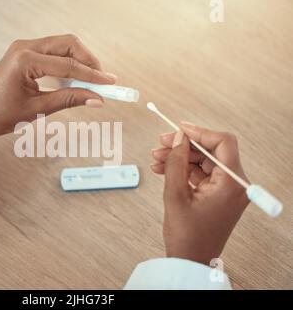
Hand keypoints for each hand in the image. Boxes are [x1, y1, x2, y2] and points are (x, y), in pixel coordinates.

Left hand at [0, 34, 115, 146]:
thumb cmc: (1, 115)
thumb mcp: (38, 109)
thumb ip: (69, 100)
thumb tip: (97, 99)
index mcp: (25, 59)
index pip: (68, 65)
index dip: (92, 75)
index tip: (110, 84)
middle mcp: (24, 47)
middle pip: (68, 44)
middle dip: (88, 61)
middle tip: (103, 81)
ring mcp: (23, 48)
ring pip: (62, 46)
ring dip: (79, 61)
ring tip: (92, 81)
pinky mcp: (24, 53)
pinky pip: (53, 52)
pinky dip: (67, 63)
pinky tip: (74, 79)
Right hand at [150, 122, 249, 264]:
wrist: (189, 261)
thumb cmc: (187, 236)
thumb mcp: (175, 195)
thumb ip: (176, 162)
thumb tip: (178, 138)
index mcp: (232, 184)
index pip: (222, 143)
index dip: (199, 132)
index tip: (179, 129)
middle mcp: (234, 185)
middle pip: (211, 151)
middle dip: (184, 146)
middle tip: (161, 144)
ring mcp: (226, 190)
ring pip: (203, 161)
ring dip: (180, 158)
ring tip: (157, 159)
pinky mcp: (217, 195)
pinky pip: (201, 174)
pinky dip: (182, 170)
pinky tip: (163, 169)